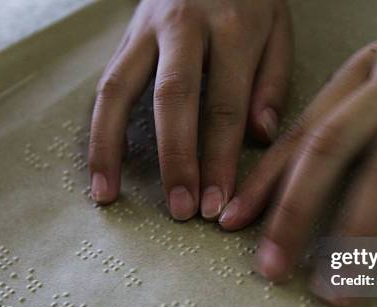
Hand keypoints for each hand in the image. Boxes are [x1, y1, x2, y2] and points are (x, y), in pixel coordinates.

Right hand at [88, 0, 291, 220]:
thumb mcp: (279, 29)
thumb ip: (273, 81)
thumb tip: (260, 136)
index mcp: (233, 28)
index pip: (226, 104)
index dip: (221, 159)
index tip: (219, 203)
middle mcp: (185, 26)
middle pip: (174, 99)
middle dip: (175, 159)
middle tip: (180, 210)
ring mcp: (146, 29)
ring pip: (120, 89)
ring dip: (111, 147)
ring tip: (108, 195)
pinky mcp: (123, 36)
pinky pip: (104, 84)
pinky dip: (97, 127)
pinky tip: (99, 164)